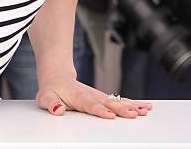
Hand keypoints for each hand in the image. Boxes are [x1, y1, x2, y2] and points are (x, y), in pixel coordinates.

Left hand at [37, 75, 152, 118]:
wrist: (56, 76)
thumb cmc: (51, 90)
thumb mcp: (45, 97)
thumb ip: (50, 103)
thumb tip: (57, 110)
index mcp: (77, 96)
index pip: (89, 104)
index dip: (99, 109)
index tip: (109, 114)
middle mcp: (91, 95)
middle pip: (107, 102)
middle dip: (121, 109)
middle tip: (134, 114)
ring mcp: (99, 96)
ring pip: (116, 101)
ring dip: (131, 106)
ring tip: (144, 111)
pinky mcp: (103, 98)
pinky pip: (120, 101)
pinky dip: (132, 104)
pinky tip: (144, 108)